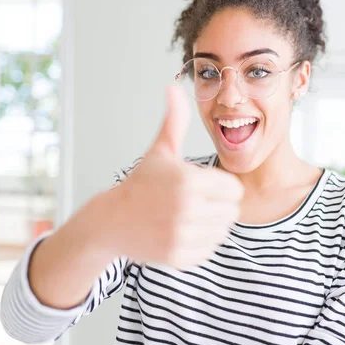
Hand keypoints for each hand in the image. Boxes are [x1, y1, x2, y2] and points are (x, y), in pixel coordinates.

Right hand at [106, 85, 243, 267]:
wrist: (111, 221)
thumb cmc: (141, 183)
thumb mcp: (159, 151)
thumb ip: (174, 121)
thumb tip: (173, 86)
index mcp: (188, 182)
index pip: (234, 189)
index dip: (222, 186)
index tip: (206, 185)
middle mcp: (187, 211)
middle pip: (232, 211)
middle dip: (219, 205)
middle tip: (198, 201)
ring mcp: (183, 236)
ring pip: (223, 231)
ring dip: (212, 224)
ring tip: (190, 215)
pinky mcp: (180, 257)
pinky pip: (210, 250)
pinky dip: (201, 242)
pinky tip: (182, 231)